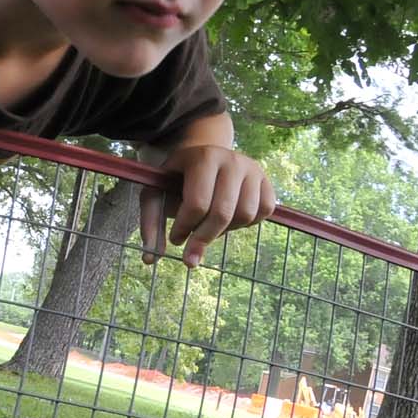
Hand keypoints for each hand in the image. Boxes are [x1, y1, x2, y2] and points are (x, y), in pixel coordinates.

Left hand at [142, 144, 274, 269]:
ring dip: (224, 231)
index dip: (184, 227)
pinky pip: (263, 213)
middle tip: (190, 254)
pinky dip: (245, 225)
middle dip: (203, 239)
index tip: (175, 239)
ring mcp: (254, 170)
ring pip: (245, 216)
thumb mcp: (156, 192)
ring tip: (208, 226)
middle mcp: (232, 160)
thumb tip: (150, 259)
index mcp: (203, 157)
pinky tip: (228, 220)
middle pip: (222, 213)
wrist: (205, 158)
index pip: (197, 203)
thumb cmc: (177, 180)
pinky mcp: (267, 182)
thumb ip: (150, 222)